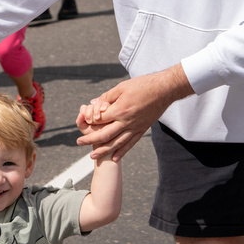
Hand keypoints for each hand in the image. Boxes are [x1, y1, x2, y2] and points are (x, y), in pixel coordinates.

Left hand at [76, 64, 193, 160]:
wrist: (164, 90)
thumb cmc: (142, 85)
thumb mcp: (122, 87)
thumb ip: (107, 97)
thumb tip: (94, 103)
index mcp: (120, 109)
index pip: (100, 119)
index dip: (90, 121)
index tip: (83, 122)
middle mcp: (127, 121)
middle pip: (105, 134)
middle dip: (90, 140)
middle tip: (79, 143)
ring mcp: (135, 127)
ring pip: (117, 143)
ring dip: (104, 150)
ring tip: (93, 155)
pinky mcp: (142, 129)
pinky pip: (131, 143)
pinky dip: (122, 151)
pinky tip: (115, 158)